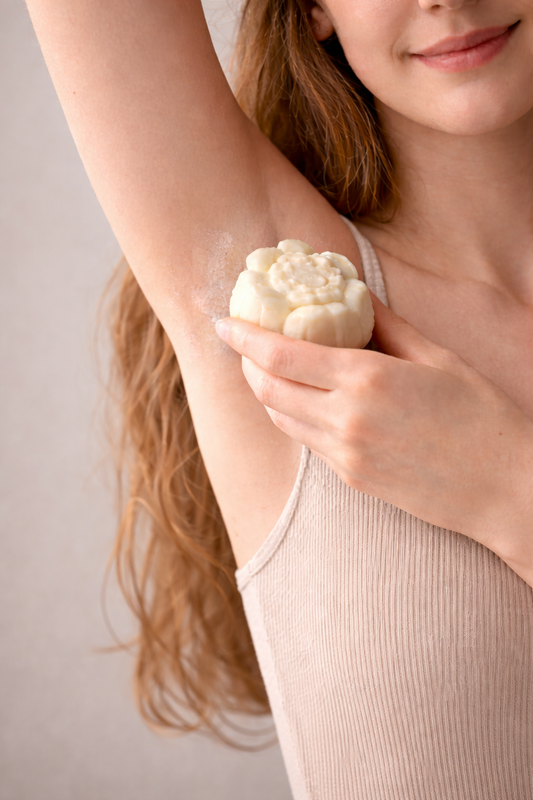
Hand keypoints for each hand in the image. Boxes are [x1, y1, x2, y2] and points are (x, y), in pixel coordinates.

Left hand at [215, 294, 532, 585]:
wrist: (503, 488)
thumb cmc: (480, 414)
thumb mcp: (436, 356)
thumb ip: (386, 323)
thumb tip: (354, 293)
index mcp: (367, 379)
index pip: (281, 354)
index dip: (244, 337)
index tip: (223, 321)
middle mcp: (345, 419)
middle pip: (267, 388)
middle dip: (247, 362)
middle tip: (246, 342)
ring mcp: (345, 454)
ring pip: (280, 417)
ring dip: (265, 390)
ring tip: (269, 367)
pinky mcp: (350, 478)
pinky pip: (305, 441)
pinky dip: (292, 415)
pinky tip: (304, 399)